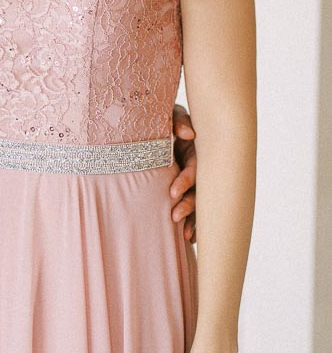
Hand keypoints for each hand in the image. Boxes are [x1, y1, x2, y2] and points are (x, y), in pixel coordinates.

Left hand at [171, 104, 196, 241]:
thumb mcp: (170, 114)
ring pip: (198, 203)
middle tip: (174, 217)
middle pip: (198, 190)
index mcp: (196, 152)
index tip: (172, 193)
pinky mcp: (186, 190)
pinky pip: (192, 209)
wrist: (154, 125)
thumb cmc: (164, 118)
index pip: (194, 169)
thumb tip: (188, 134)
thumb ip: (178, 120)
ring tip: (183, 235)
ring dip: (193, 219)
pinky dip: (193, 223)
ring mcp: (194, 181)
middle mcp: (197, 168)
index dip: (185, 181)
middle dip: (189, 206)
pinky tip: (190, 238)